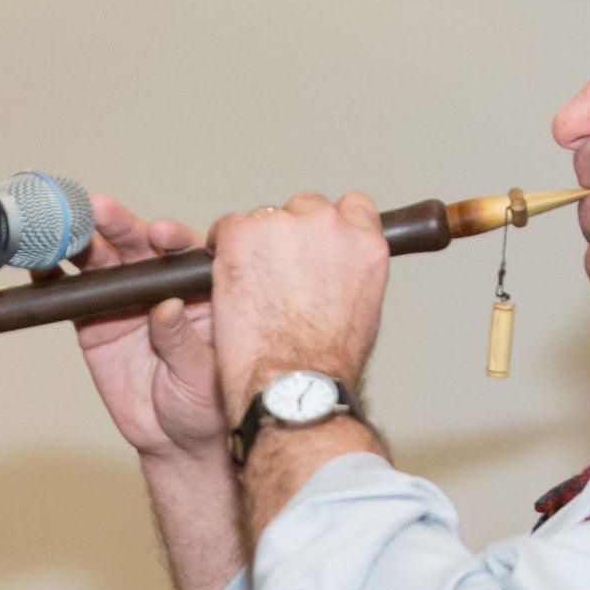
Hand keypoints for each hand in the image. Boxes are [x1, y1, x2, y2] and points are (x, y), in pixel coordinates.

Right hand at [60, 197, 226, 463]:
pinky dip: (54, 276)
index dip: (172, 238)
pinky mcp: (94, 319)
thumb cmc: (204, 405)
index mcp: (197, 289)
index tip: (158, 235)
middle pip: (139, 244)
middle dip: (119, 224)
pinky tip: (41, 264)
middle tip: (98, 211)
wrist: (173, 440)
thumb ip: (183, 341)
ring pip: (103, 260)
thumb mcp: (202, 376)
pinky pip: (73, 292)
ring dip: (82, 240)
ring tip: (62, 229)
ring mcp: (124, 299)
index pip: (186, 253)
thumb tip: (168, 307)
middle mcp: (160, 285)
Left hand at [208, 192, 388, 421]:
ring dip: (257, 243)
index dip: (329, 226)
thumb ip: (351, 274)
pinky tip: (229, 281)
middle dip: (290, 235)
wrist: (293, 382)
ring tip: (252, 287)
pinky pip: (228, 227)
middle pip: (305, 208)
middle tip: (277, 273)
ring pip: (265, 217)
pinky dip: (224, 250)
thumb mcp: (364, 312)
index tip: (315, 243)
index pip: (352, 207)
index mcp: (365, 242)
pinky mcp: (242, 234)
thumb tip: (336, 270)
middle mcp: (329, 225)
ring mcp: (284, 226)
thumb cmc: (327, 364)